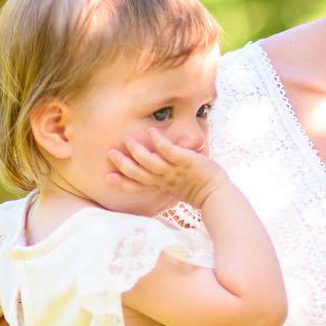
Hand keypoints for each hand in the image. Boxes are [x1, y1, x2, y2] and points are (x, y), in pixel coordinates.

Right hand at [107, 129, 226, 209]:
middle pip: (140, 174)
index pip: (138, 185)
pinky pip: (170, 151)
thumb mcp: (178, 185)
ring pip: (151, 162)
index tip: (107, 177)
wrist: (218, 193)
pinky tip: (151, 131)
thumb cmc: (199, 188)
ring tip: (127, 139)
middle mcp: (165, 179)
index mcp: (162, 186)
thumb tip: (156, 166)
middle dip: (124, 165)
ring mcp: (175, 171)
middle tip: (110, 154)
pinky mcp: (186, 162)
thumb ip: (166, 177)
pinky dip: (160, 142)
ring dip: (138, 151)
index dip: (123, 182)